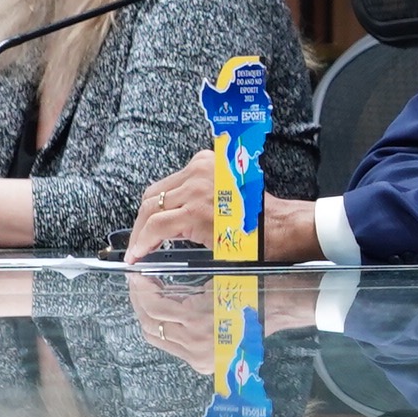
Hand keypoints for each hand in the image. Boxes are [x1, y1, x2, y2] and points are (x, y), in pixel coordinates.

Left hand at [123, 152, 320, 262]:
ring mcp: (195, 190)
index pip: (167, 184)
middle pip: (154, 195)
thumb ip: (202, 195)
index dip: (153, 206)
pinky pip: (157, 228)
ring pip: (151, 210)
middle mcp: (199, 170)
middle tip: (139, 240)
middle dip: (142, 220)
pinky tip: (140, 254)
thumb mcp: (227, 192)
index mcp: (207, 162)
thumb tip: (175, 217)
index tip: (147, 223)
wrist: (280, 228)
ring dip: (140, 232)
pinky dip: (144, 242)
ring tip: (137, 250)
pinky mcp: (193, 213)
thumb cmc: (259, 217)